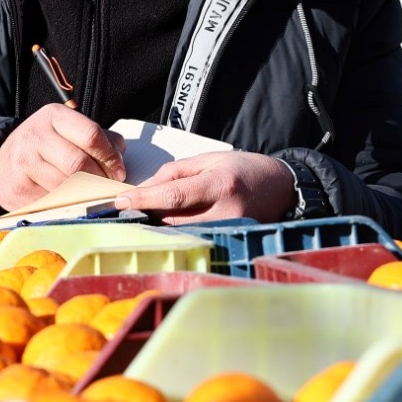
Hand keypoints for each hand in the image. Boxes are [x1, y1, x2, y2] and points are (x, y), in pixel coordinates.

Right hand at [0, 105, 126, 210]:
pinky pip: (52, 202)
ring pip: (66, 185)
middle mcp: (35, 135)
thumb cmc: (47, 146)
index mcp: (54, 116)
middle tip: (108, 187)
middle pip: (78, 163)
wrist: (5, 161)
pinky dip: (67, 205)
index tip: (118, 172)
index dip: (110, 157)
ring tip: (93, 195)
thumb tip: (119, 157)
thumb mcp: (70, 132)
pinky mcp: (17, 187)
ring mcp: (23, 162)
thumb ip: (99, 139)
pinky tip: (72, 202)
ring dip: (86, 195)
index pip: (91, 135)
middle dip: (100, 179)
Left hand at [113, 152, 294, 223]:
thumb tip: (144, 189)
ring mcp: (230, 231)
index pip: (172, 196)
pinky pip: (194, 239)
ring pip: (180, 234)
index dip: (142, 199)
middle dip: (147, 214)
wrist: (281, 187)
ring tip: (149, 214)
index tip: (120, 201)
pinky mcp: (230, 242)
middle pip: (172, 220)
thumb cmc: (244, 169)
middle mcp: (226, 211)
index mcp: (219, 184)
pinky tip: (169, 225)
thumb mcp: (208, 159)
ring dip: (159, 225)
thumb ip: (174, 173)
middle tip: (130, 207)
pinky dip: (177, 233)